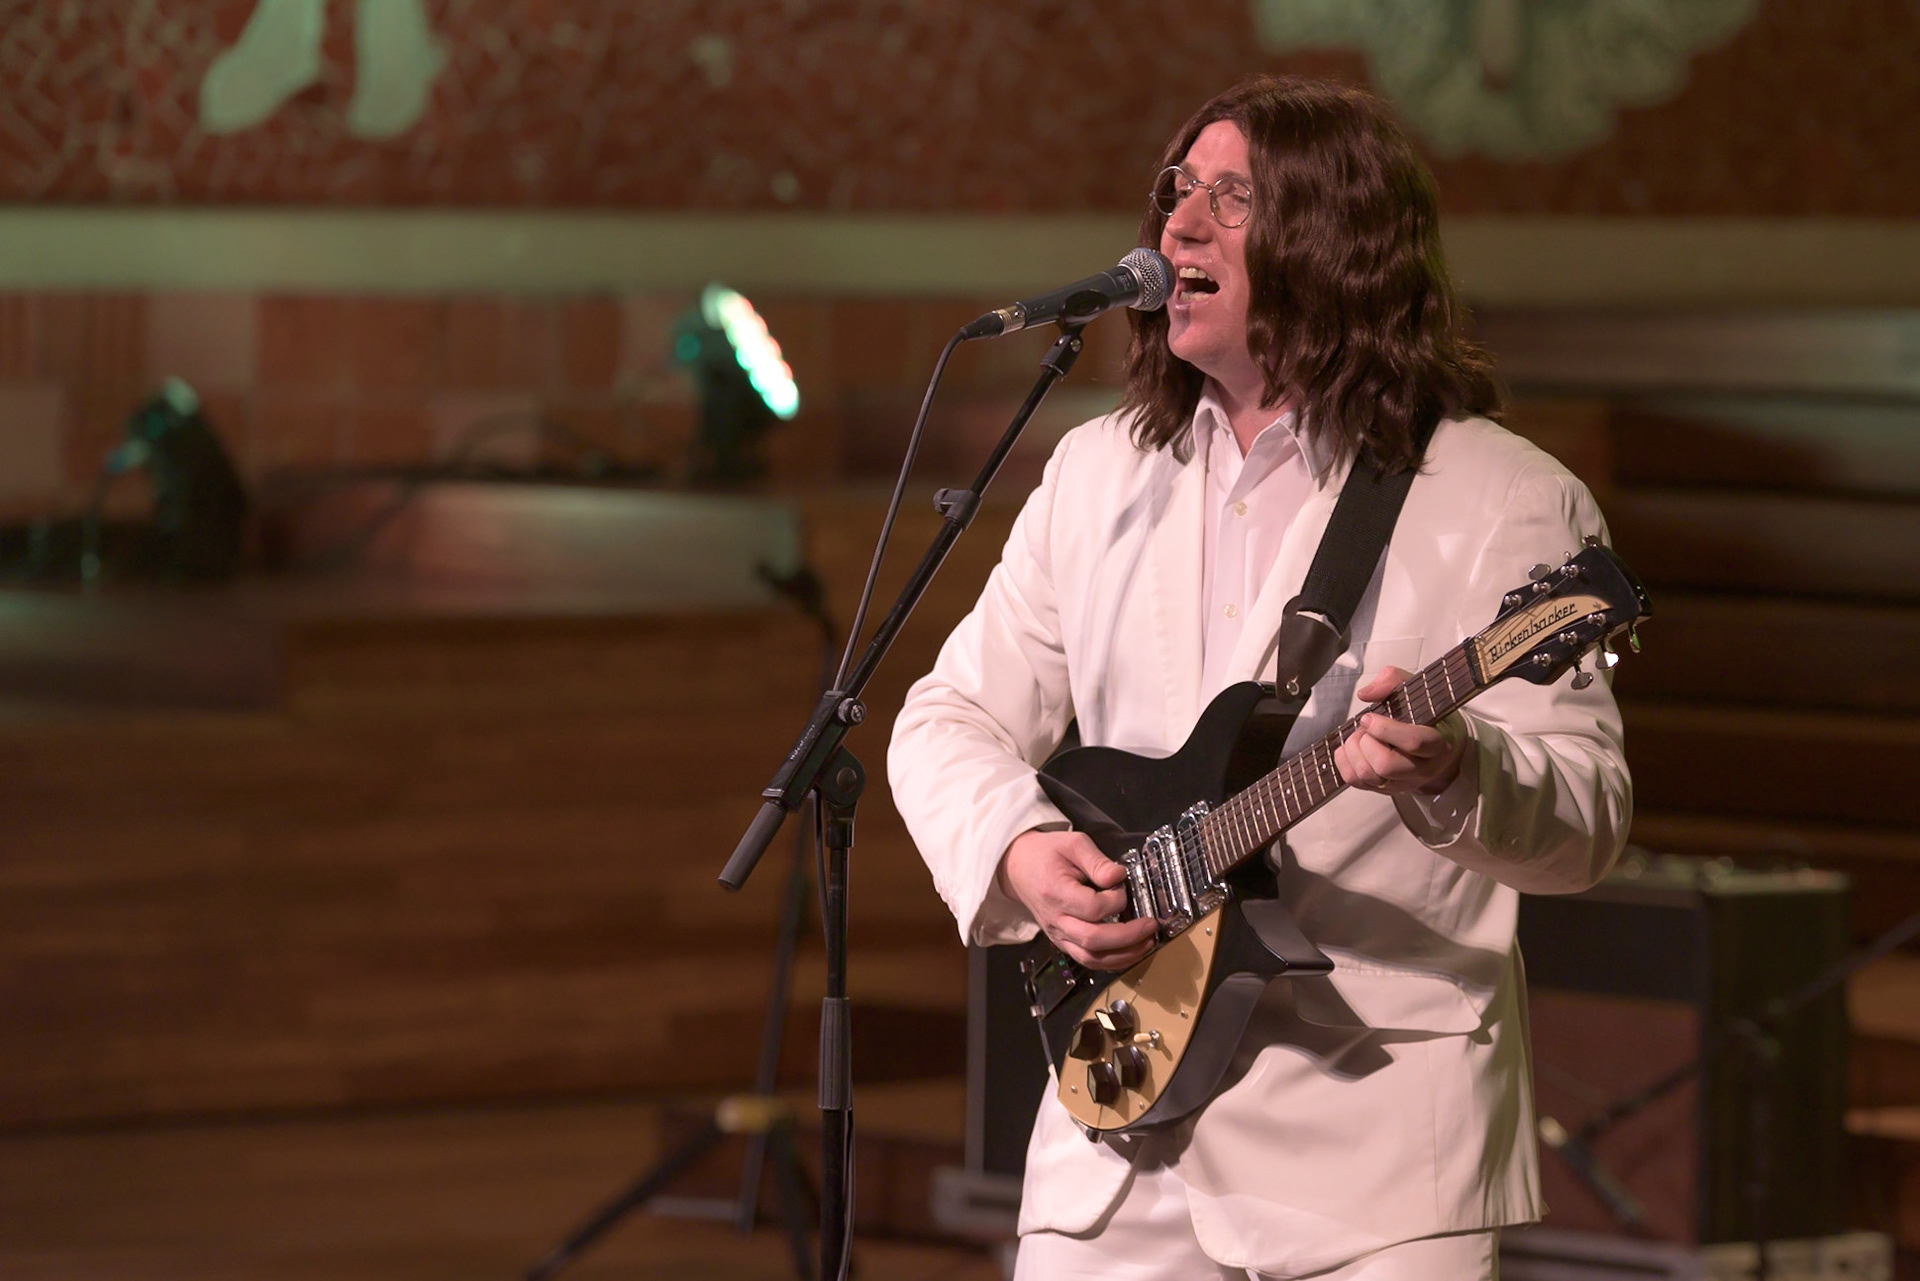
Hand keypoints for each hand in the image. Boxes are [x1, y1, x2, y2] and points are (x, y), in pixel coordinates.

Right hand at [1001, 829, 1157, 970]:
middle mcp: (1055, 920)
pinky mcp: (1062, 942)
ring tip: (1147, 943)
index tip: (1123, 887)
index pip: (1092, 908)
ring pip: (1091, 958)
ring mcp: (1057, 935)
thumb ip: (1098, 861)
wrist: (1018, 867)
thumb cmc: (1046, 853)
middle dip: (1128, 936)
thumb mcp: (1073, 844)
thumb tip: (1119, 877)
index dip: (1115, 901)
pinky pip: (1087, 960)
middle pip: (1093, 940)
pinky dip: (1111, 961)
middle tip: (1150, 925)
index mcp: (1056, 893)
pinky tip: (1130, 952)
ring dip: (1123, 955)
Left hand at [1334, 666, 1467, 795]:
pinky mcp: (1386, 789)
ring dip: (1353, 751)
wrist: (1437, 744)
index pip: (1414, 743)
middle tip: (1364, 727)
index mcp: (1437, 744)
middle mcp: (1422, 769)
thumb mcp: (1416, 690)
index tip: (1369, 717)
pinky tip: (1350, 748)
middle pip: (1386, 765)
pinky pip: (1357, 783)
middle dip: (1366, 742)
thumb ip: (1393, 681)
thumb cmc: (1424, 716)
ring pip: (1369, 776)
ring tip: (1359, 736)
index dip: (1385, 729)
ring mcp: (1403, 783)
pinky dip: (1345, 763)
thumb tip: (1365, 694)